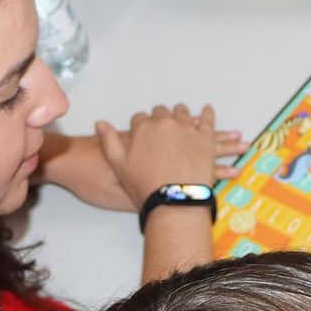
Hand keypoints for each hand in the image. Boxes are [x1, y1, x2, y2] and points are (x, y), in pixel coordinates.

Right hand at [96, 104, 246, 207]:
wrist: (172, 199)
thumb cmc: (144, 186)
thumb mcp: (119, 165)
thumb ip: (110, 141)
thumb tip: (100, 123)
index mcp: (144, 128)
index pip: (141, 118)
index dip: (143, 124)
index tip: (145, 129)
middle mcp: (166, 123)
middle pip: (164, 113)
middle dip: (164, 117)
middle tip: (167, 124)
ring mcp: (187, 130)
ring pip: (186, 114)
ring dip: (187, 114)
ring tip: (187, 114)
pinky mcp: (205, 139)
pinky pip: (208, 122)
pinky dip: (209, 116)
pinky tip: (210, 112)